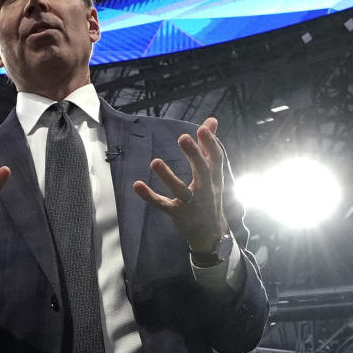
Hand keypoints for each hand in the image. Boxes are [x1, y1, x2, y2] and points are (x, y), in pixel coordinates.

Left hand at [132, 117, 227, 252]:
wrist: (211, 233)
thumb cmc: (210, 196)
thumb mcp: (213, 172)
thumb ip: (209, 146)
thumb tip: (211, 120)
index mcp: (214, 177)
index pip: (216, 159)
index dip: (210, 143)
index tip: (202, 128)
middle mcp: (205, 190)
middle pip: (201, 171)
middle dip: (194, 154)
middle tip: (183, 136)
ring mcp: (191, 203)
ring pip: (181, 190)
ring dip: (168, 177)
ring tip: (155, 161)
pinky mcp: (176, 213)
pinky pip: (162, 204)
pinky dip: (149, 196)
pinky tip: (136, 184)